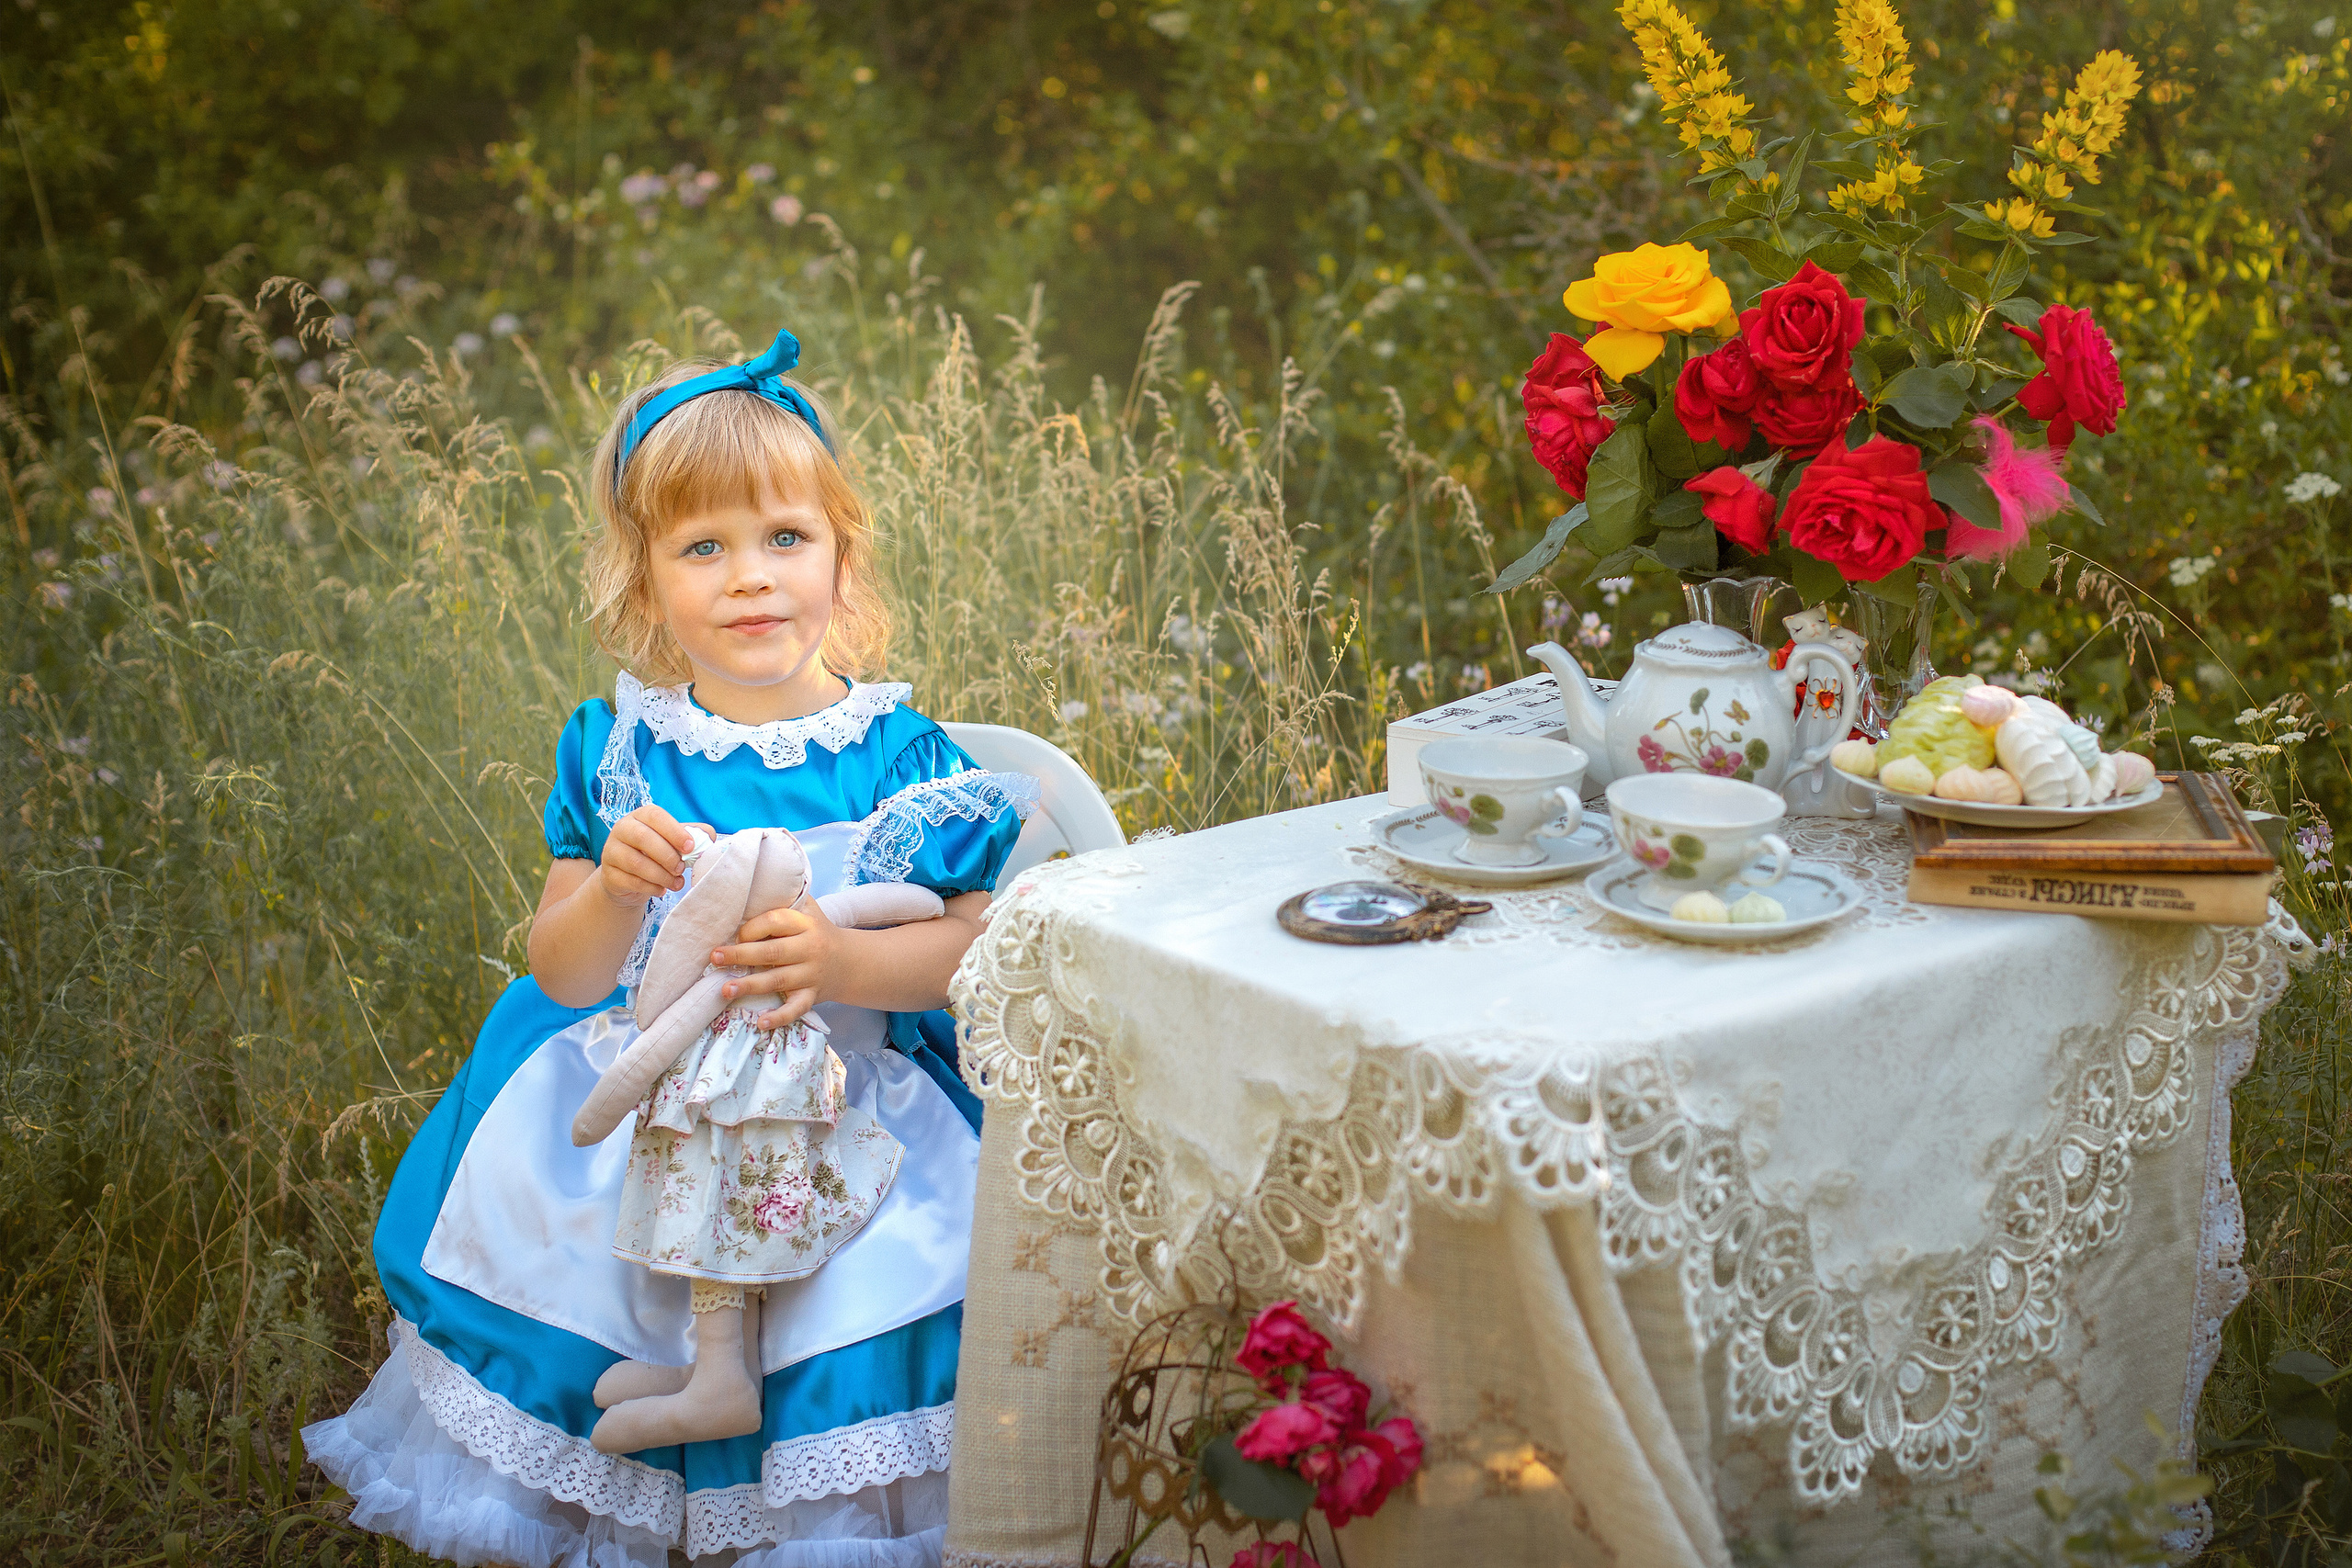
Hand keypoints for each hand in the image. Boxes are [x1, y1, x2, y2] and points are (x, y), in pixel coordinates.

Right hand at [595, 805, 709, 906]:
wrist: (630, 880)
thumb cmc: (657, 855)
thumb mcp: (674, 842)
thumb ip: (693, 835)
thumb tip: (709, 837)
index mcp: (640, 816)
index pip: (655, 816)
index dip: (674, 831)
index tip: (690, 847)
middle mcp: (622, 829)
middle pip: (644, 838)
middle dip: (668, 856)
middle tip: (682, 869)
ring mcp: (611, 851)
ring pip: (637, 862)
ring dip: (662, 875)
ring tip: (676, 883)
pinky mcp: (608, 874)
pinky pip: (631, 881)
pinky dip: (651, 887)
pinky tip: (662, 889)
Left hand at [713, 897, 843, 1029]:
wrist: (849, 962)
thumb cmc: (816, 932)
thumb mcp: (807, 910)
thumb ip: (782, 900)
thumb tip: (744, 897)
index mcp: (806, 924)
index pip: (775, 921)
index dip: (751, 928)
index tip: (735, 935)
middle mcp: (810, 948)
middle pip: (773, 952)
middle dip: (741, 955)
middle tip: (716, 957)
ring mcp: (811, 974)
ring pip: (778, 980)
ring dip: (750, 986)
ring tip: (725, 990)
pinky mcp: (812, 996)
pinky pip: (796, 1008)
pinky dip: (779, 1017)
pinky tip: (761, 1022)